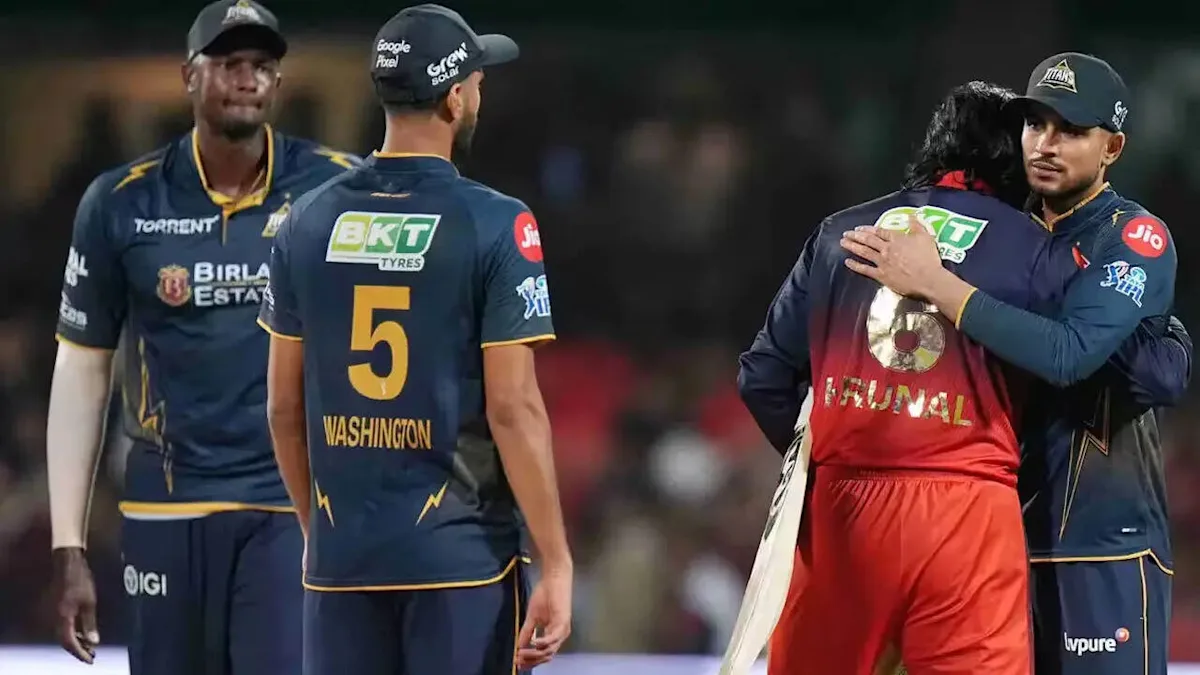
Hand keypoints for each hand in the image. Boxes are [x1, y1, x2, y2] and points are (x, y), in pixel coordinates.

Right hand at [52, 547, 98, 663]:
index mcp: (63, 617)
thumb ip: (90, 623)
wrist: (68, 563)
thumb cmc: (80, 579)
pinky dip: (74, 633)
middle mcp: (57, 617)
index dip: (79, 653)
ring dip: (77, 642)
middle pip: (65, 641)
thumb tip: (94, 642)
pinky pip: (65, 626)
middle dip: (78, 650)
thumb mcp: (89, 602)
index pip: (69, 642)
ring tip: (90, 648)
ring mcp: (57, 613)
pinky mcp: (59, 609)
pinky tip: (84, 634)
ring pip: (64, 634)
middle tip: (91, 656)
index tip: (90, 659)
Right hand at [516, 567, 571, 668]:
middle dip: (531, 660)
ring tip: (522, 654)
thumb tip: (519, 646)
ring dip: (535, 653)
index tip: (517, 663)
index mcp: (554, 634)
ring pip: (550, 649)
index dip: (531, 660)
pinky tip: (533, 642)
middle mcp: (560, 635)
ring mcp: (563, 629)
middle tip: (517, 661)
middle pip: (546, 655)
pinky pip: (553, 637)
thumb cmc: (545, 594)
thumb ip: (527, 632)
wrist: (554, 578)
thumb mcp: (532, 617)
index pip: (543, 654)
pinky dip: (543, 642)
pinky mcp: (563, 621)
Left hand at [840, 215, 945, 297]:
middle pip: (868, 240)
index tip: (859, 228)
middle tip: (846, 233)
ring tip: (843, 242)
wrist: (928, 278)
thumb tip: (912, 215)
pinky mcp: (881, 275)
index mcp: (897, 239)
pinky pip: (865, 269)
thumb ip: (917, 225)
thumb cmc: (928, 258)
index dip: (868, 229)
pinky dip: (855, 265)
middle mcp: (886, 249)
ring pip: (864, 252)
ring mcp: (882, 262)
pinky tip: (847, 261)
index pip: (879, 231)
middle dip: (856, 236)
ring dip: (852, 246)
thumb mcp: (925, 237)